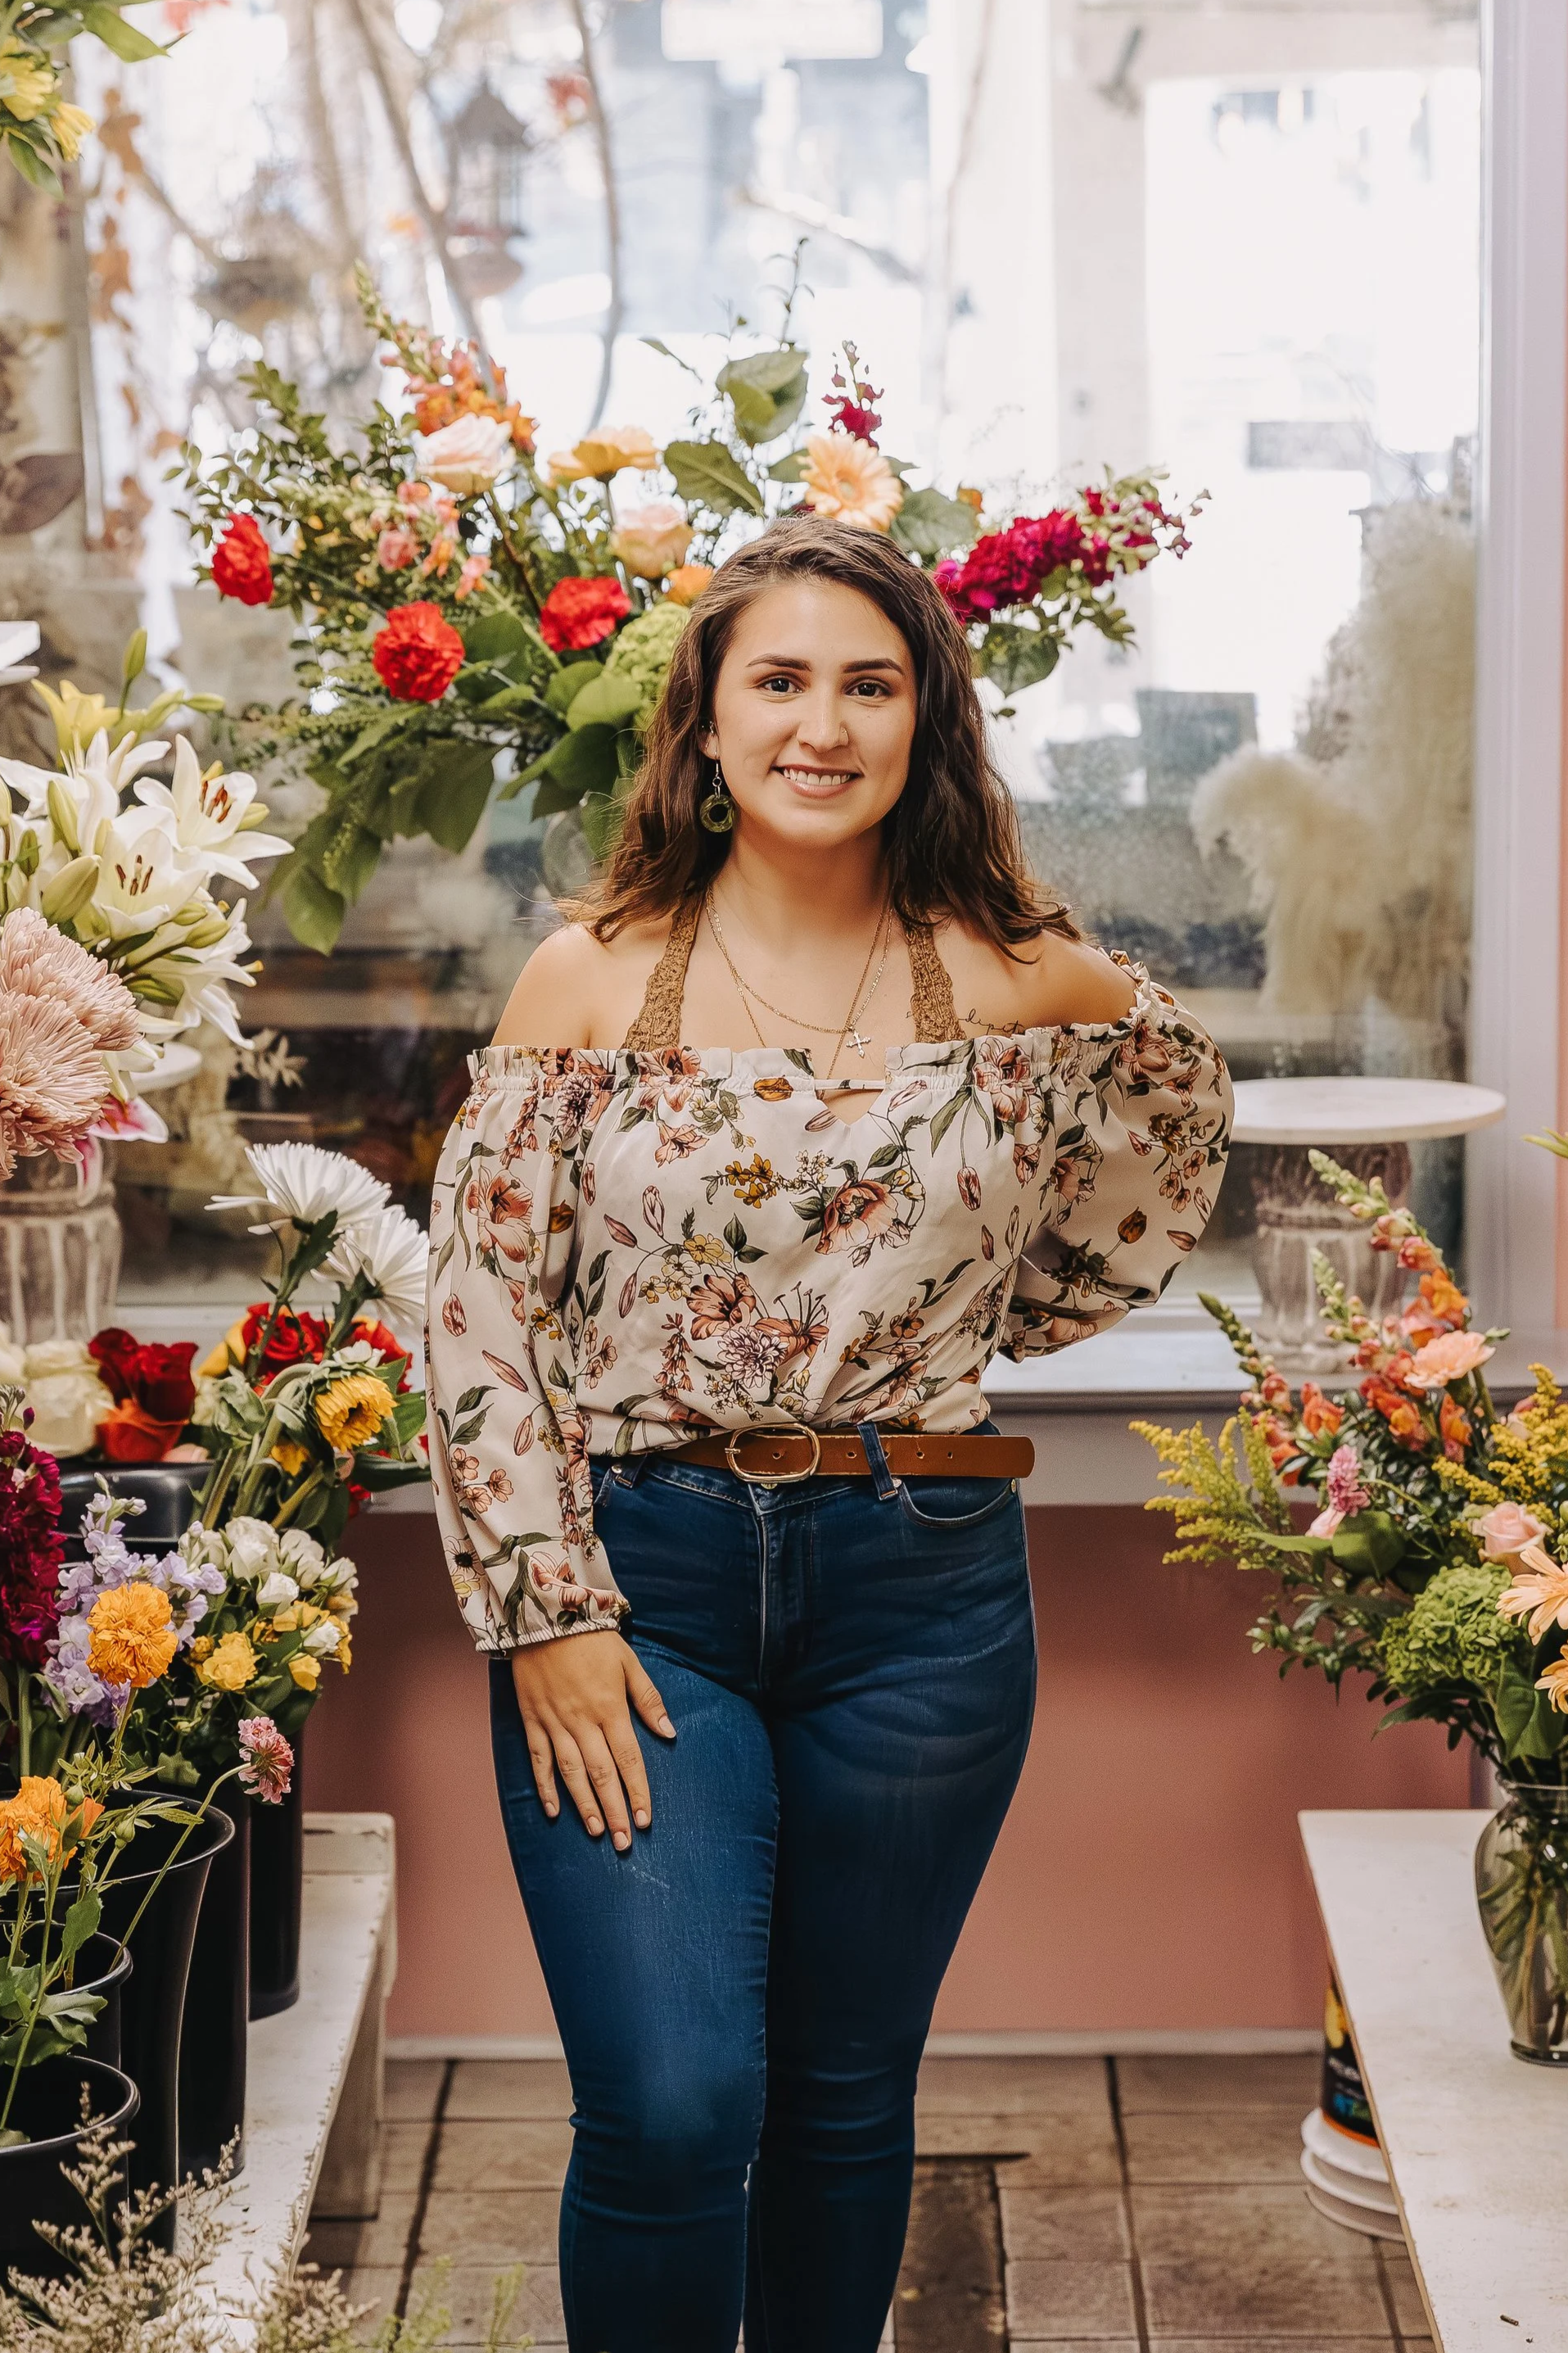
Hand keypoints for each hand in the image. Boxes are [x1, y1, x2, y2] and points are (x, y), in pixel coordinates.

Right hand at [510, 1632, 675, 1850]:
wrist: (544, 1615)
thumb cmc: (592, 1638)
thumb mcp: (628, 1662)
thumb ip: (648, 1699)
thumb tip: (669, 1732)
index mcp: (610, 1708)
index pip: (628, 1760)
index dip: (637, 1792)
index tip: (645, 1820)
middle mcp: (582, 1720)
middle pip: (601, 1774)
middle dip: (614, 1810)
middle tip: (623, 1842)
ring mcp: (554, 1722)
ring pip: (570, 1773)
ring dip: (583, 1805)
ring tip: (595, 1832)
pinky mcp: (532, 1719)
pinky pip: (538, 1759)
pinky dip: (544, 1786)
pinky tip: (552, 1810)